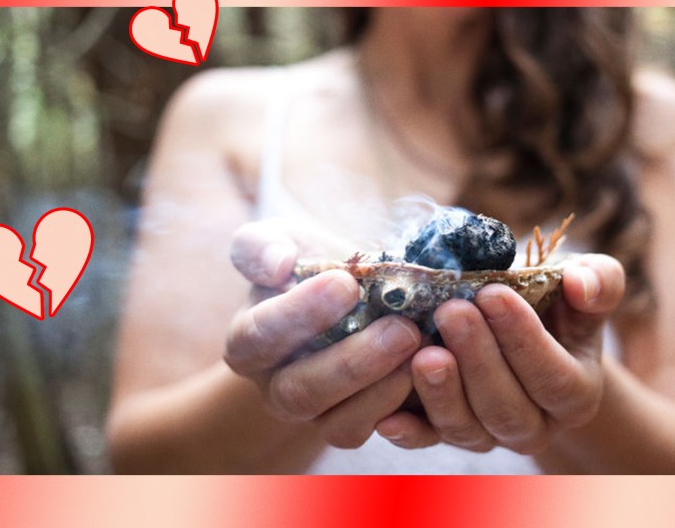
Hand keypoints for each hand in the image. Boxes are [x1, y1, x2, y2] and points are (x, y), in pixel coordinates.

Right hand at [223, 220, 421, 448]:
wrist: (349, 298)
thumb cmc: (310, 267)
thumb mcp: (284, 241)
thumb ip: (263, 246)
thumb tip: (277, 264)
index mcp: (249, 340)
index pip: (260, 335)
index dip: (299, 313)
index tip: (345, 284)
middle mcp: (274, 386)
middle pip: (299, 391)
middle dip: (352, 363)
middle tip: (401, 328)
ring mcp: (314, 415)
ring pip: (337, 424)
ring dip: (381, 390)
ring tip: (419, 347)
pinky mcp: (350, 427)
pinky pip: (371, 432)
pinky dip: (399, 407)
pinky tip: (424, 372)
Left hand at [375, 254, 624, 454]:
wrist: (527, 330)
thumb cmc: (558, 305)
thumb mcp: (586, 288)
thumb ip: (598, 282)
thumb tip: (582, 284)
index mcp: (575, 393)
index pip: (553, 377)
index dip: (524, 340)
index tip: (494, 294)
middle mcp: (534, 425)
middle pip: (507, 408)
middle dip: (478, 360)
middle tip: (452, 311)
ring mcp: (488, 435)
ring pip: (467, 428)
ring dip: (443, 393)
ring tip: (424, 353)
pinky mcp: (446, 434)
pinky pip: (427, 441)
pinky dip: (408, 431)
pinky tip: (388, 415)